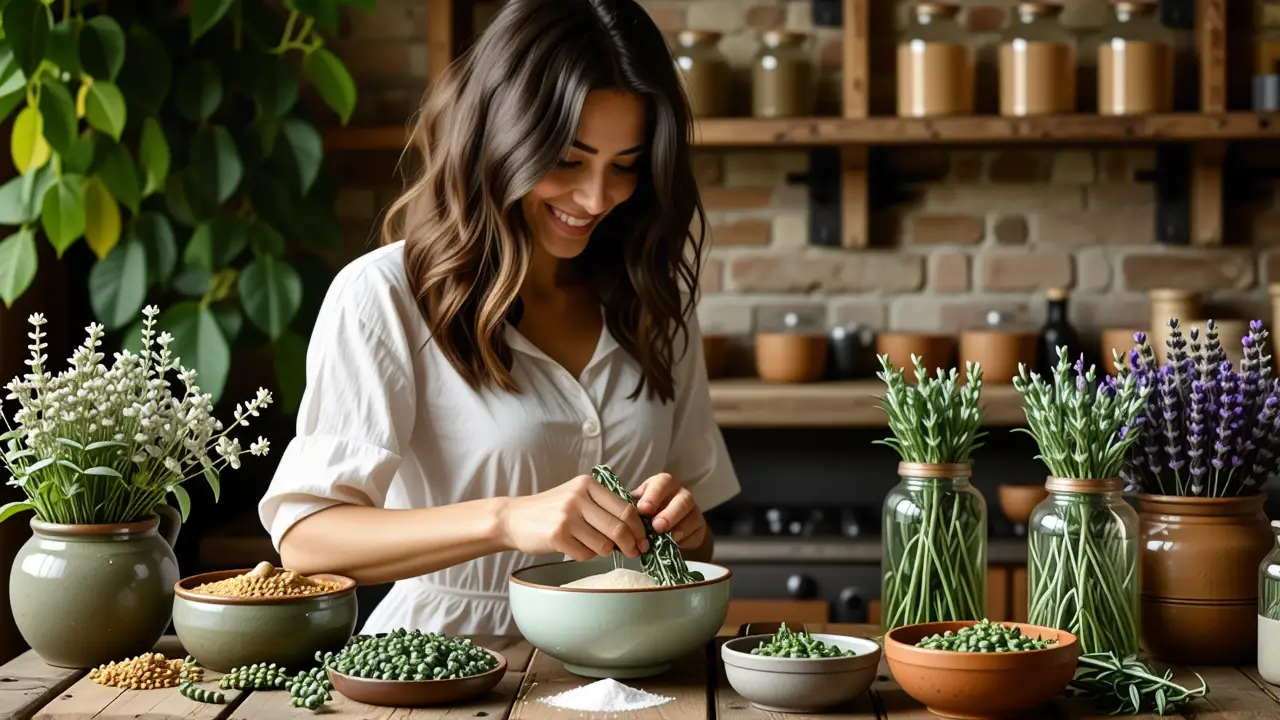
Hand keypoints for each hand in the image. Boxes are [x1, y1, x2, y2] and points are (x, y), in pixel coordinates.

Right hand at [500, 475, 650, 560]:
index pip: (626, 508)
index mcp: (587, 484)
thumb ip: (603, 506)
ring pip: (604, 544)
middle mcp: (578, 497)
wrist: (514, 518)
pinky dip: (586, 555)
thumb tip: (637, 528)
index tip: (643, 540)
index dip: (639, 528)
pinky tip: (575, 548)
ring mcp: (567, 516)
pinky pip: (585, 554)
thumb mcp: (577, 496)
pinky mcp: (556, 536)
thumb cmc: (551, 510)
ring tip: (595, 547)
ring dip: (605, 551)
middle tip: (635, 553)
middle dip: (632, 544)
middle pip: (619, 527)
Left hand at [631, 473, 706, 549]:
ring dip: (679, 526)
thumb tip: (618, 516)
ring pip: (691, 514)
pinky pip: (696, 530)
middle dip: (669, 513)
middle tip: (657, 526)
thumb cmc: (647, 516)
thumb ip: (632, 510)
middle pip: (681, 498)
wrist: (666, 532)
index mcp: (662, 485)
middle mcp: (679, 493)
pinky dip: (686, 538)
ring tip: (668, 537)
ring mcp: (692, 509)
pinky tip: (676, 543)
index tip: (642, 509)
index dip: (653, 495)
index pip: (662, 482)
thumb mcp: (637, 510)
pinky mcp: (699, 525)